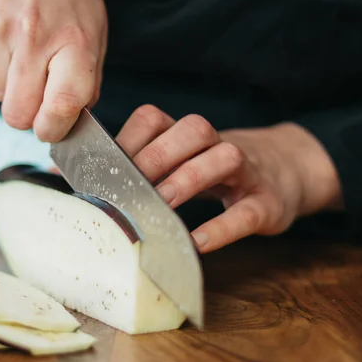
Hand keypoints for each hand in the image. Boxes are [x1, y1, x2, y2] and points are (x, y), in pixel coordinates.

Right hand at [0, 0, 106, 141]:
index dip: (53, 129)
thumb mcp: (94, 33)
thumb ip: (86, 81)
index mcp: (74, 43)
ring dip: (10, 85)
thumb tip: (70, 120)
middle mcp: (34, 38)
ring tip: (23, 54)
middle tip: (35, 97)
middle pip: (17, 115)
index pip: (61, 107)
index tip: (51, 128)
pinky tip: (7, 38)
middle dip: (26, 115)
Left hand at [115, 105, 342, 253]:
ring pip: (225, 157)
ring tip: (162, 204)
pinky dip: (220, 228)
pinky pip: (246, 212)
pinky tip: (196, 242)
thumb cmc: (215, 170)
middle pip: (192, 129)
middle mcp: (218, 144)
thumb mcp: (183, 159)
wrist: (287, 170)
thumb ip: (141, 165)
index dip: (128, 140)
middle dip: (157, 156)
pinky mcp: (267, 203)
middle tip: (130, 186)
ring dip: (189, 178)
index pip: (155, 119)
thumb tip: (73, 178)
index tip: (102, 168)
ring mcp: (248, 171)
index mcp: (189, 134)